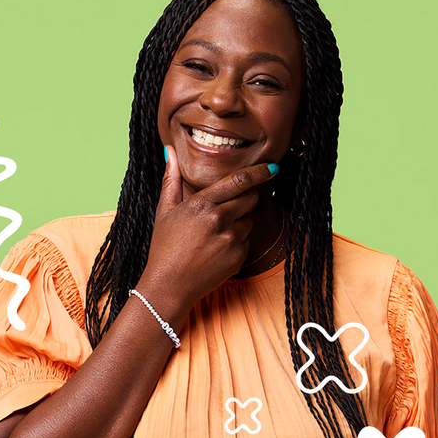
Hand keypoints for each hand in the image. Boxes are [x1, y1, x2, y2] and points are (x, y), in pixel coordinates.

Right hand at [141, 145, 277, 307]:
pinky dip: (237, 241)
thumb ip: (170, 179)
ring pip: (249, 220)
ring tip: (215, 233)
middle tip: (229, 207)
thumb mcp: (164, 211)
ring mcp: (231, 240)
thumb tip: (170, 151)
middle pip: (250, 198)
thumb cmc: (165, 247)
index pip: (239, 181)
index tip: (272, 166)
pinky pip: (247, 240)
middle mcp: (219, 220)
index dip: (259, 172)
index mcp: (201, 204)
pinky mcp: (238, 257)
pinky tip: (217, 249)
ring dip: (240, 221)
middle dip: (246, 198)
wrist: (169, 286)